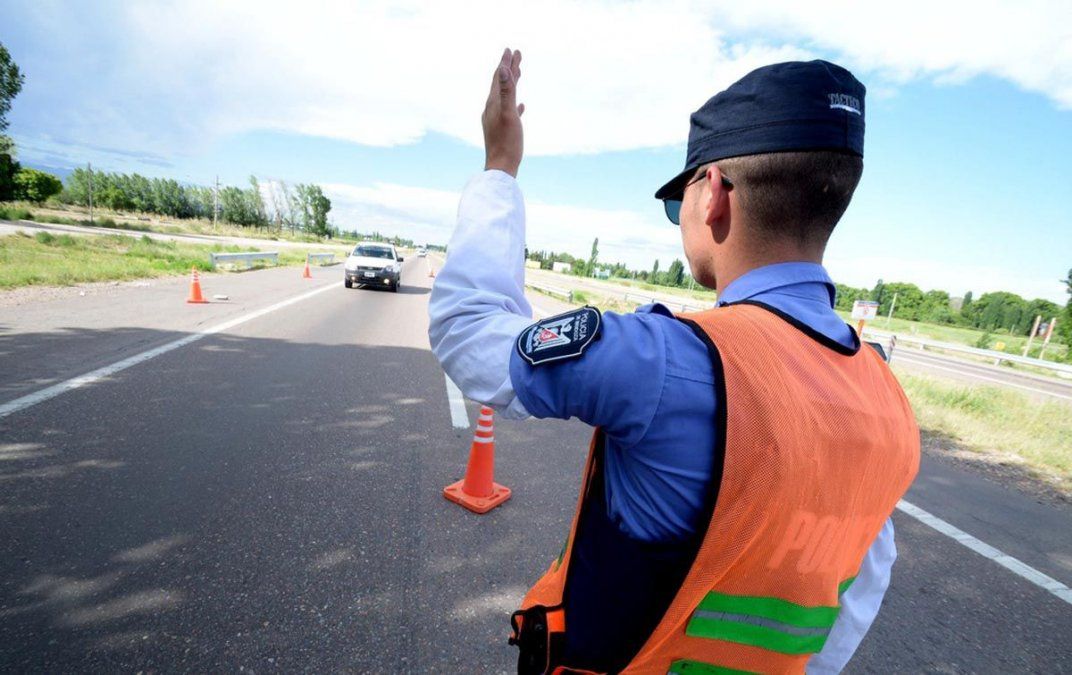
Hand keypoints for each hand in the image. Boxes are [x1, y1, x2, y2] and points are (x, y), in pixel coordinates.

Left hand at [482, 48, 523, 176]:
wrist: (501, 168)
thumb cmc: (507, 143)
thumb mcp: (508, 114)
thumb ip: (506, 91)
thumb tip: (502, 68)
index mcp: (493, 103)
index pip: (498, 77)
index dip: (505, 63)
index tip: (511, 50)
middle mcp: (492, 109)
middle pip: (500, 84)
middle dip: (508, 68)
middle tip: (516, 54)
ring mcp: (496, 120)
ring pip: (505, 96)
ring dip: (511, 83)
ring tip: (518, 74)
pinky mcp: (502, 130)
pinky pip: (510, 112)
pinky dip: (515, 104)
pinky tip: (522, 106)